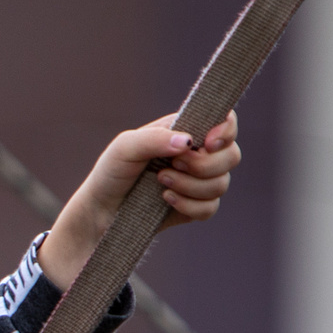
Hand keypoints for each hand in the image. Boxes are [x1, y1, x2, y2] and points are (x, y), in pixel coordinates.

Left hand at [38, 112, 241, 290]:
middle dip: (204, 164)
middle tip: (171, 165)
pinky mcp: (194, 207)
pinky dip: (189, 206)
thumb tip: (189, 141)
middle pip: (232, 156)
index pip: (225, 122)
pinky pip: (210, 208)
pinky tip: (165, 200)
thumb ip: (154, 138)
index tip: (207, 143)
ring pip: (221, 184)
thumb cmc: (111, 172)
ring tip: (160, 182)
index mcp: (186, 131)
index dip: (226, 131)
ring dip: (190, 186)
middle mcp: (198, 154)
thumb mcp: (125, 147)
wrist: (100, 211)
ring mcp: (199, 182)